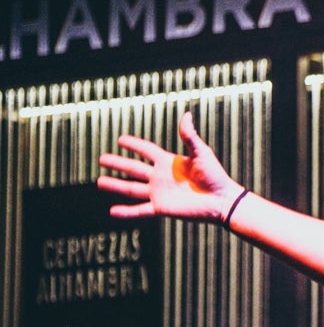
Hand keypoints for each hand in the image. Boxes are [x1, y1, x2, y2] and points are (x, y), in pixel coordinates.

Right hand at [97, 111, 242, 221]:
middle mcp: (161, 177)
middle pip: (134, 168)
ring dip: (116, 185)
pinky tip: (113, 211)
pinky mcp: (161, 208)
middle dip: (118, 163)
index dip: (135, 145)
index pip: (147, 151)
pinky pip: (140, 210)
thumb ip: (190, 136)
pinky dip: (126, 211)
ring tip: (99, 181)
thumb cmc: (215, 176)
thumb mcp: (202, 153)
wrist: (221, 200)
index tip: (121, 140)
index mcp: (170, 162)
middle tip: (102, 158)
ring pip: (132, 188)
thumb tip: (186, 115)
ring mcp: (160, 193)